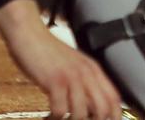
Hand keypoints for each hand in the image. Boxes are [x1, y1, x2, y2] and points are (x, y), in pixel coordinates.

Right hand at [0, 2, 122, 119]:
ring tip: (61, 118)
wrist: (29, 33)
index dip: (115, 115)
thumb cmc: (47, 50)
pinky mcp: (55, 81)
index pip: (114, 97)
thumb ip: (84, 83)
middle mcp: (86, 73)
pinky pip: (60, 110)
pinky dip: (55, 117)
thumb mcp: (73, 65)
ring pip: (82, 113)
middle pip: (103, 108)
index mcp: (93, 69)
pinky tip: (49, 116)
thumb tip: (91, 106)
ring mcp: (71, 77)